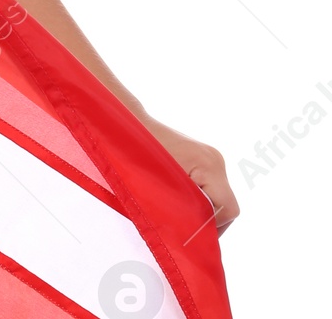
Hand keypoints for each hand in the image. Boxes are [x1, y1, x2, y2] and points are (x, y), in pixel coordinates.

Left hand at [140, 114, 238, 234]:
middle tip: (181, 226)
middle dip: (206, 220)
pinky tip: (178, 199)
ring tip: (176, 210)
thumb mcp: (158, 185)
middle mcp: (215, 159)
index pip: (228, 209)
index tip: (189, 230)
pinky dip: (198, 198)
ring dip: (200, 209)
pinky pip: (209, 186)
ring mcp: (211, 156)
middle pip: (226, 206)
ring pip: (218, 197)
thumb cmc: (136, 151)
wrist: (126, 121)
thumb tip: (190, 233)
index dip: (211, 226)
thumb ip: (180, 209)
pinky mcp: (204, 157)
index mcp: (208, 164)